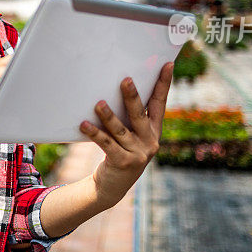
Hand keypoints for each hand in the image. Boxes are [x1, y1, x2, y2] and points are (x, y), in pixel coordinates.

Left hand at [79, 62, 173, 208]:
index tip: (167, 65)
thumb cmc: (120, 151)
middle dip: (133, 97)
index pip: (160, 103)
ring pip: (121, 130)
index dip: (164, 84)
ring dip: (108, 116)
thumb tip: (116, 85)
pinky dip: (95, 133)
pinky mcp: (123, 163)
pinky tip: (84, 124)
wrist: (113, 186)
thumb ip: (129, 117)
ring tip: (99, 103)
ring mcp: (138, 153)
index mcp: (154, 130)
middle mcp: (150, 141)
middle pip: (140, 115)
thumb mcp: (130, 134)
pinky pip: (107, 144)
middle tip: (125, 79)